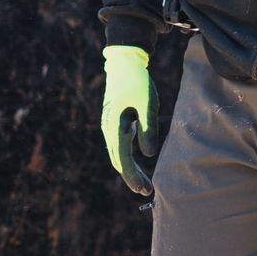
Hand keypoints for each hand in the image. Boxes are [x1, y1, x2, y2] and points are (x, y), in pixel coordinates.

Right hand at [101, 45, 159, 196]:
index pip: (123, 159)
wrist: (124, 64)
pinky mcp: (112, 123)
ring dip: (129, 169)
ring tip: (145, 182)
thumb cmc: (138, 82)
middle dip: (132, 177)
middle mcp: (108, 129)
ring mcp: (108, 126)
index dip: (133, 176)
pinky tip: (138, 163)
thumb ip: (148, 129)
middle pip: (118, 161)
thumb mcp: (148, 104)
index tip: (144, 190)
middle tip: (147, 191)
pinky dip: (127, 158)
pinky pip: (118, 146)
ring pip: (117, 154)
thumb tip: (148, 155)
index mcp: (115, 126)